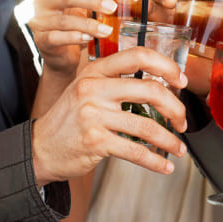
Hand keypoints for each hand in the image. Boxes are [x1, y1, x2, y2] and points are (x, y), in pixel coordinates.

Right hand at [28, 0, 116, 76]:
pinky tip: (88, 39)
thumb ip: (101, 5)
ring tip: (107, 31)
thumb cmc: (77, 29)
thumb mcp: (88, 13)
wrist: (63, 58)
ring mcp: (40, 22)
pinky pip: (56, 37)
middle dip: (92, 1)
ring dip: (88, 25)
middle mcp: (45, 3)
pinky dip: (74, 38)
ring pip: (64, 20)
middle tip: (112, 8)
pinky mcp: (41, 40)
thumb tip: (129, 2)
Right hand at [31, 47, 188, 184]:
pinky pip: (135, 151)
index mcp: (95, 70)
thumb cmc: (70, 119)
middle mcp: (94, 89)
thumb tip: (161, 83)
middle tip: (182, 121)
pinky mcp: (95, 142)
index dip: (166, 66)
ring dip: (169, 140)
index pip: (138, 56)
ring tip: (178, 148)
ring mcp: (93, 115)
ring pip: (147, 126)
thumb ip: (116, 81)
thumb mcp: (87, 88)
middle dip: (175, 108)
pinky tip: (164, 165)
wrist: (39, 148)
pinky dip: (155, 161)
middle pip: (151, 90)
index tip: (180, 80)